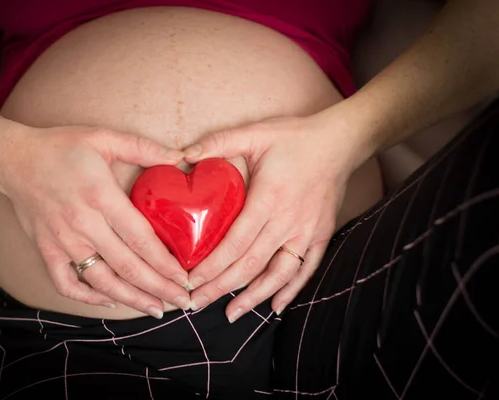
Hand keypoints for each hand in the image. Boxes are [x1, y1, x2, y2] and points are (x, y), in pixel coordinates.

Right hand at [0, 124, 191, 317]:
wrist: (13, 158)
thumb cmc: (61, 147)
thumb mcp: (104, 137)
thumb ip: (144, 147)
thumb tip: (180, 157)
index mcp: (100, 196)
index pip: (141, 239)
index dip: (165, 263)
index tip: (185, 277)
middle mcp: (82, 224)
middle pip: (127, 266)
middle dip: (159, 288)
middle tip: (183, 301)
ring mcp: (62, 241)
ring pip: (102, 281)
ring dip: (131, 299)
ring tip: (156, 309)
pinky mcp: (46, 250)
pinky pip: (66, 283)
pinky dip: (88, 297)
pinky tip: (110, 300)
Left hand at [183, 115, 364, 321]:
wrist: (341, 142)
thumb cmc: (295, 137)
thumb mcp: (255, 132)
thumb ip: (218, 142)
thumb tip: (184, 154)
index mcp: (268, 198)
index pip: (235, 243)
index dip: (211, 266)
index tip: (191, 281)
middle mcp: (288, 221)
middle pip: (250, 265)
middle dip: (220, 288)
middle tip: (196, 304)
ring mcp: (307, 232)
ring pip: (278, 274)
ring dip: (253, 297)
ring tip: (230, 314)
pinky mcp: (321, 235)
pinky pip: (306, 269)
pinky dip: (292, 290)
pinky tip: (275, 306)